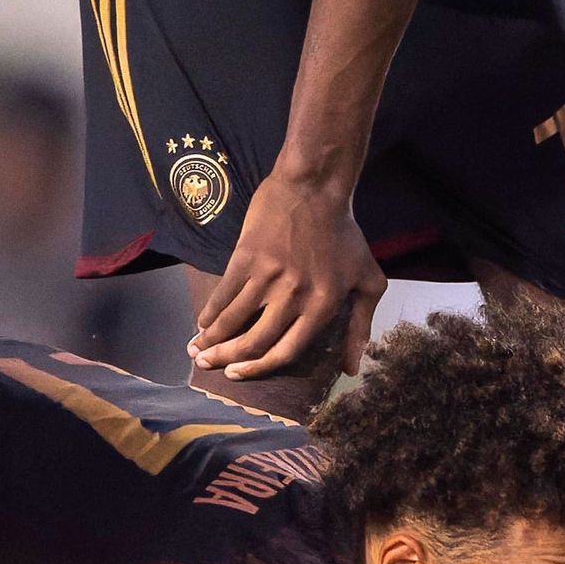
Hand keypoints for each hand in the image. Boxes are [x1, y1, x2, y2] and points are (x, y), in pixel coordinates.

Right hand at [194, 171, 381, 379]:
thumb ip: (360, 327)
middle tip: (206, 365)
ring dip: (210, 338)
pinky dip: (210, 311)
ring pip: (233, 319)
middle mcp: (295, 297)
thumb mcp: (368, 281)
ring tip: (195, 349)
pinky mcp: (247, 257)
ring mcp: (268, 276)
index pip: (286, 351)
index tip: (239, 374)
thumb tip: (351, 369)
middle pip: (254, 341)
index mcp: (323, 306)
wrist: (316, 189)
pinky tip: (201, 321)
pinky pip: (224, 292)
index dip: (259, 369)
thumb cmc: (344, 236)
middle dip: (226, 359)